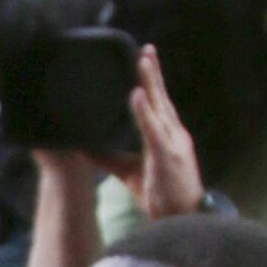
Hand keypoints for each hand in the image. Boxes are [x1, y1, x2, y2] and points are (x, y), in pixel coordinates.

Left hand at [98, 44, 206, 220]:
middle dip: (153, 73)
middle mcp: (173, 133)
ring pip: (160, 107)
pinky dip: (144, 111)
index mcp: (166, 135)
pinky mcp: (167, 155)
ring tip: (141, 61)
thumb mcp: (129, 172)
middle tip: (144, 49)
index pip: (158, 103)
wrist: (181, 216)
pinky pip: (154, 129)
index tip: (142, 59)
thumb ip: (109, 158)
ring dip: (150, 83)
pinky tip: (137, 95)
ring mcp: (173, 143)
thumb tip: (85, 147)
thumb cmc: (160, 194)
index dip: (150, 82)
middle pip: (161, 97)